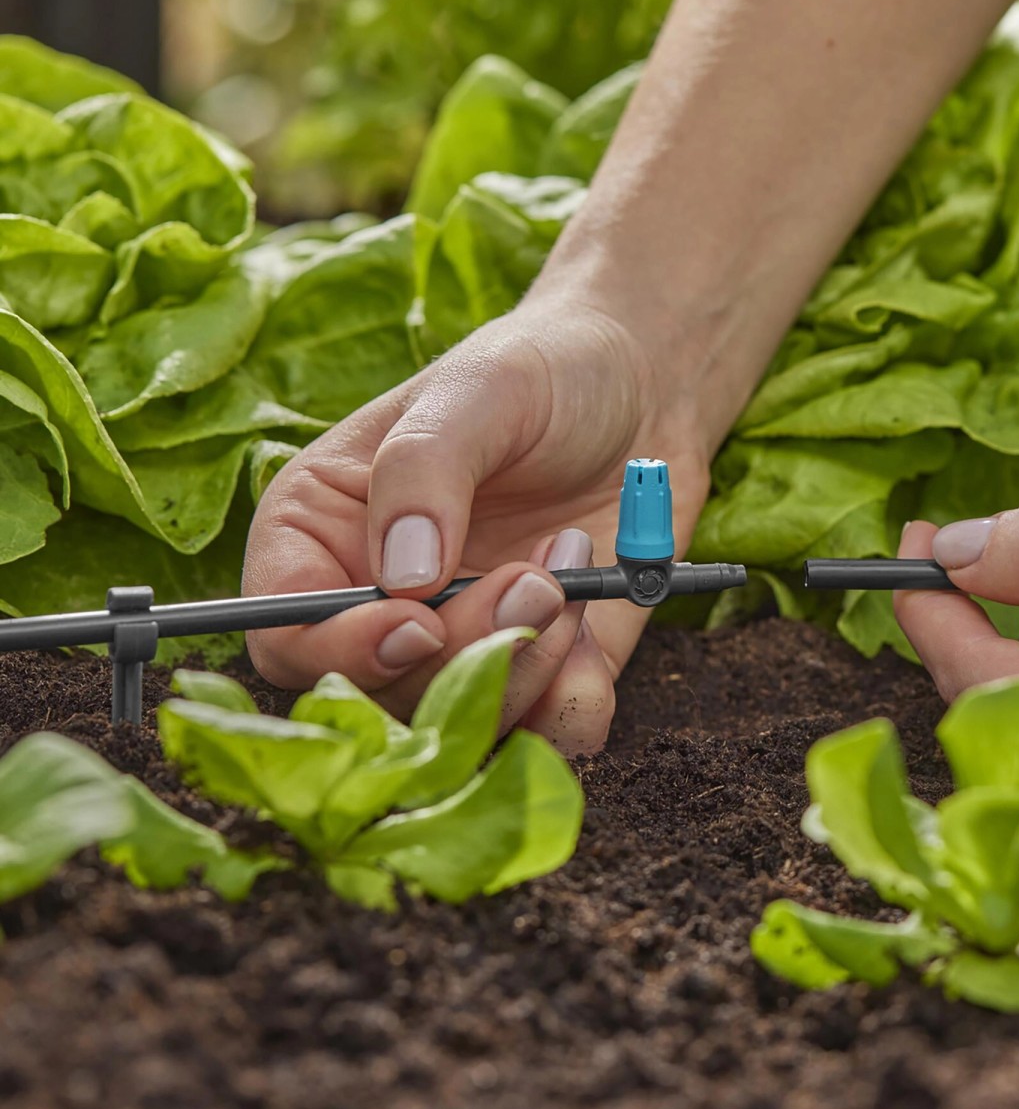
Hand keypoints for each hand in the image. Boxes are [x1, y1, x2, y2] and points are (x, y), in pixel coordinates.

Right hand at [243, 292, 711, 754]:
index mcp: (322, 534)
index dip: (343, 649)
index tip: (419, 623)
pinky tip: (593, 628)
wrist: (645, 389)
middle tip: (536, 580)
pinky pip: (544, 736)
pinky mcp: (539, 673)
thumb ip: (423, 472)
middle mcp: (379, 607)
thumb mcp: (477, 390)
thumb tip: (401, 581)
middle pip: (378, 696)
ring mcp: (461, 648)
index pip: (285, 634)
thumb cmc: (541, 372)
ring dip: (524, 674)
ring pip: (459, 726)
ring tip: (572, 577)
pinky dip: (573, 704)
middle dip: (462, 657)